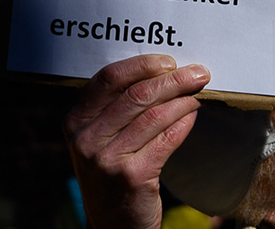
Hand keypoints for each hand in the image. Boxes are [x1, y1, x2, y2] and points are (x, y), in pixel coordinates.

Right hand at [64, 55, 210, 228]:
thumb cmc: (112, 171)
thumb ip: (117, 107)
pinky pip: (166, 138)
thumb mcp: (101, 138)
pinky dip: (184, 123)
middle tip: (199, 73)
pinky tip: (193, 116)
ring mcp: (106, 159)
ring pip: (155, 114)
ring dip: (183, 100)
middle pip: (137, 94)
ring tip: (198, 94)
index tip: (169, 61)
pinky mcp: (131, 175)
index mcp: (75, 121)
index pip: (109, 78)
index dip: (142, 64)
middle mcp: (86, 139)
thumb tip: (163, 71)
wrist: (112, 224)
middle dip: (174, 79)